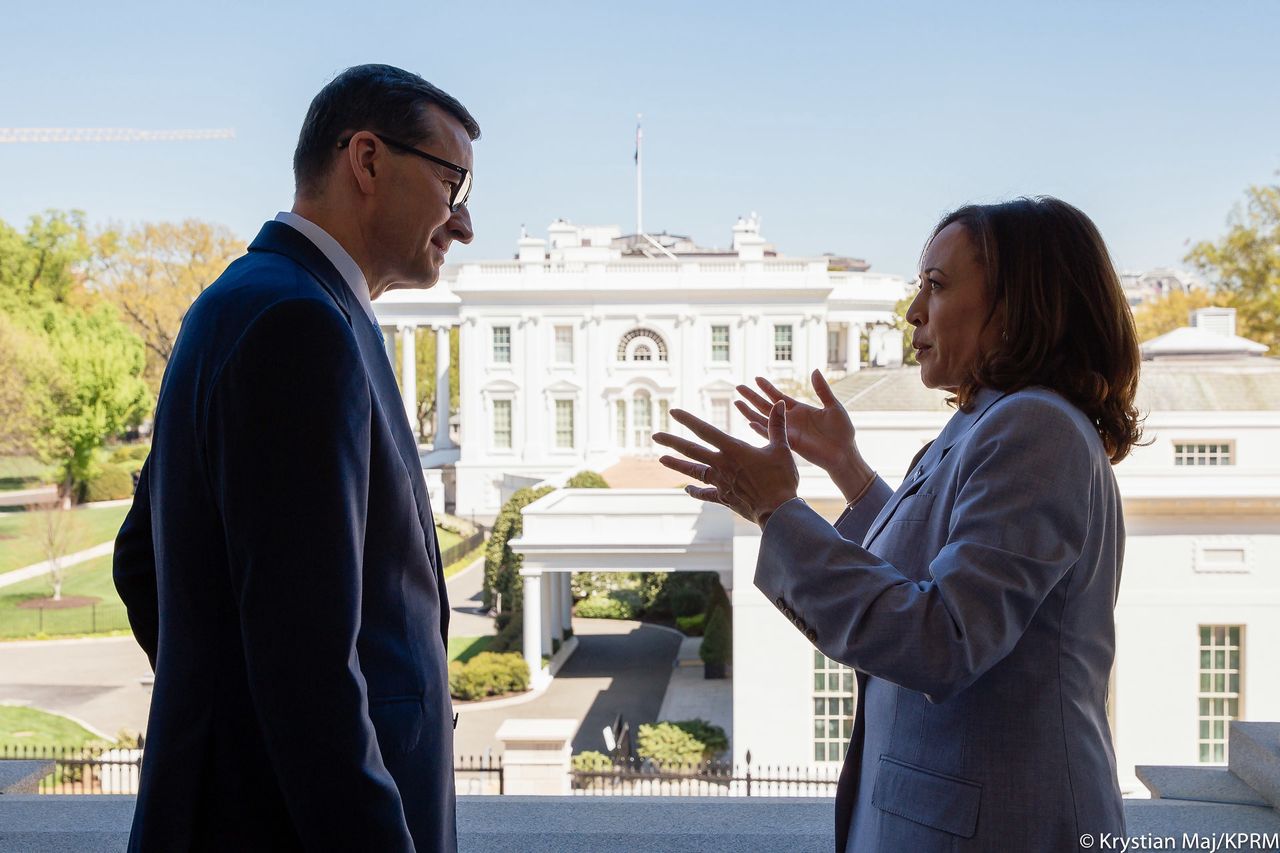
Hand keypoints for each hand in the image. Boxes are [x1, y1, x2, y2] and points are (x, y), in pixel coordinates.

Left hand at [652, 401, 798, 527]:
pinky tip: (687, 490)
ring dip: (677, 465)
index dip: (688, 420)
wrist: (777, 511)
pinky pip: (706, 494)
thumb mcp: (781, 449)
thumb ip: (777, 425)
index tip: (673, 412)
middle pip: (691, 450)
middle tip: (655, 435)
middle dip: (672, 441)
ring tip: (661, 459)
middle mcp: (722, 465)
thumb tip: (780, 404)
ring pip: (694, 471)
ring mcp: (721, 483)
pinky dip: (696, 492)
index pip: (705, 430)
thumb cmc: (781, 479)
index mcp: (733, 450)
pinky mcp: (724, 498)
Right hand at [736, 369, 873, 503]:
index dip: (767, 387)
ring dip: (750, 412)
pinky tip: (750, 422)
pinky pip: (772, 433)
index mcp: (799, 409)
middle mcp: (790, 419)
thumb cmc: (842, 431)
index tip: (756, 378)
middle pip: (765, 406)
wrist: (845, 452)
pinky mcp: (790, 442)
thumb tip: (814, 370)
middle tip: (738, 387)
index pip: (778, 396)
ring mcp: (788, 431)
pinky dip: (760, 428)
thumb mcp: (833, 405)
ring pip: (764, 419)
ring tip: (736, 403)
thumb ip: (822, 389)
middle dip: (752, 397)